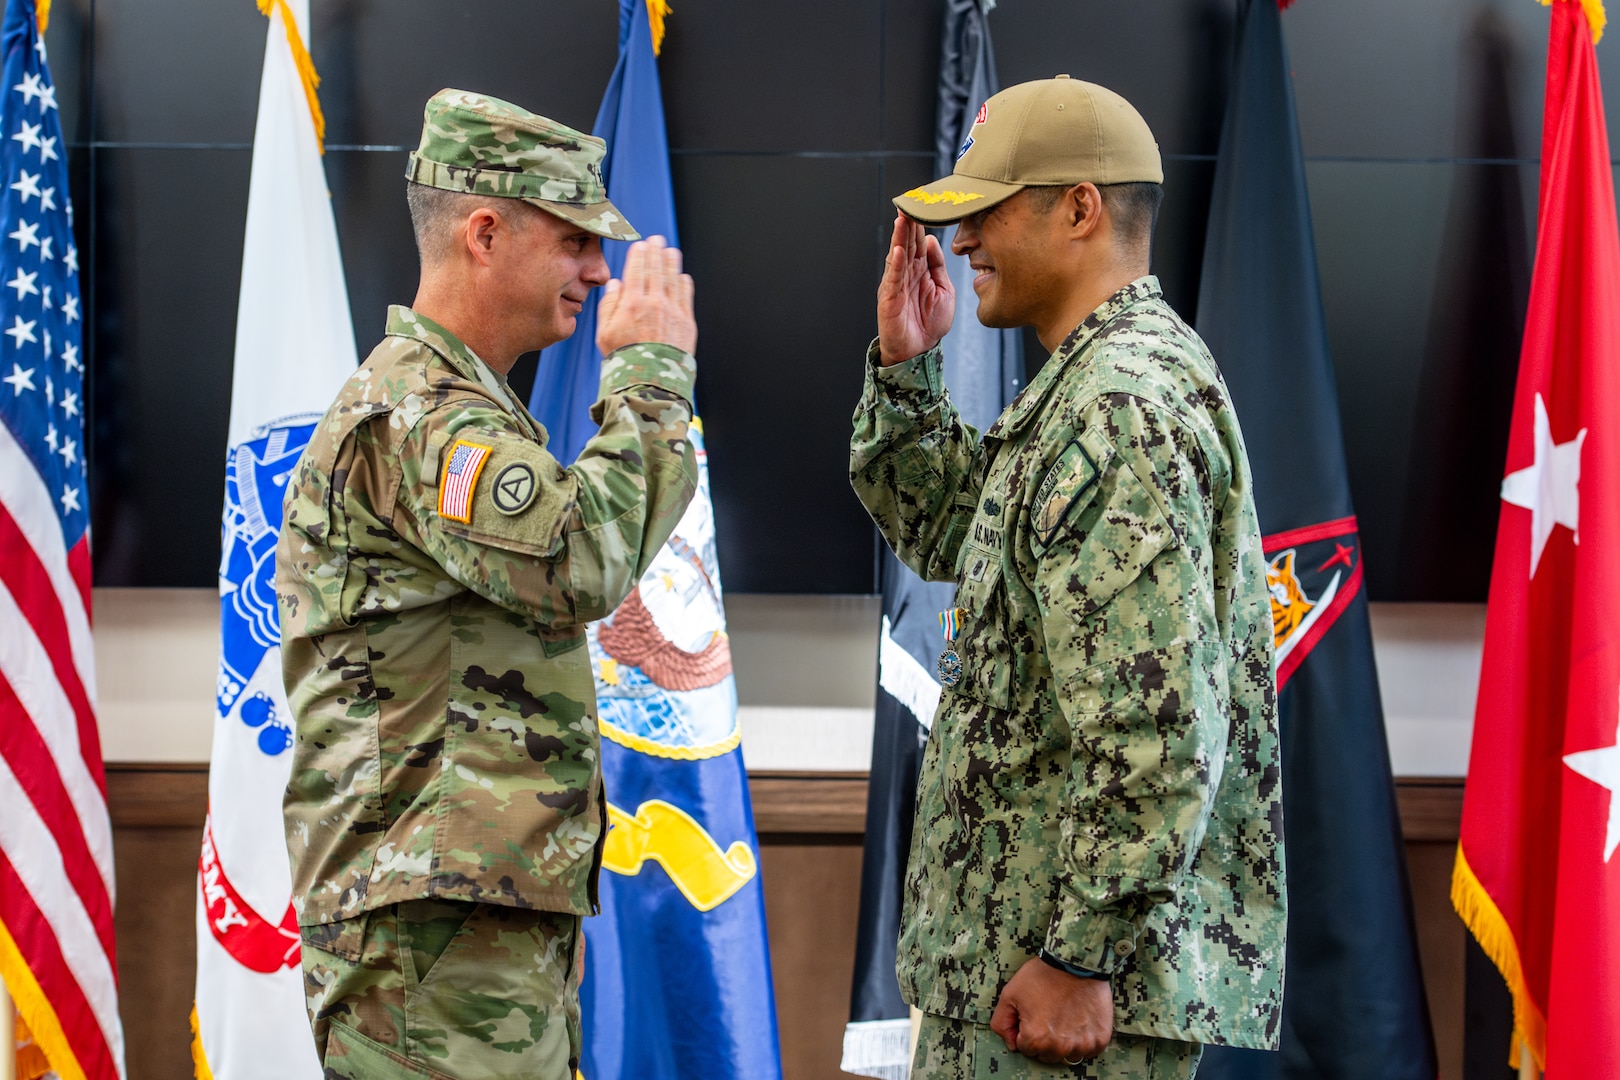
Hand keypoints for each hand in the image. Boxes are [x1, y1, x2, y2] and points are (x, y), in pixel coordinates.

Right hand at [596, 235, 697, 355]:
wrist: (650, 382)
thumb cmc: (624, 360)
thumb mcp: (605, 334)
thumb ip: (609, 305)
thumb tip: (616, 283)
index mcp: (632, 304)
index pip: (637, 271)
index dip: (639, 255)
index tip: (641, 244)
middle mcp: (655, 304)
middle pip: (656, 271)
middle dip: (657, 252)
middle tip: (657, 240)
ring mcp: (673, 313)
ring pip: (673, 280)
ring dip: (672, 263)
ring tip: (671, 251)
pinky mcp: (686, 324)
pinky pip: (686, 297)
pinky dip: (684, 284)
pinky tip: (682, 276)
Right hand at [877, 213, 953, 365]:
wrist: (919, 351)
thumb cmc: (930, 323)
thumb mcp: (944, 290)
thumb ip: (938, 266)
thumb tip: (932, 240)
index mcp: (920, 270)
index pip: (919, 241)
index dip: (921, 224)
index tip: (924, 204)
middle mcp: (906, 273)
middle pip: (907, 243)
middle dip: (908, 222)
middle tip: (910, 201)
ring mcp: (896, 284)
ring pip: (898, 256)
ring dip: (900, 237)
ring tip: (902, 218)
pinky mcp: (890, 299)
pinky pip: (893, 278)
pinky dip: (896, 264)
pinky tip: (898, 250)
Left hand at [988, 956, 1113, 1065]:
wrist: (1076, 961)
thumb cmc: (1042, 975)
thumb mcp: (1009, 995)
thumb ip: (1001, 1024)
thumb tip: (1011, 1044)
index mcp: (1036, 1039)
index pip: (1026, 1049)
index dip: (1027, 1029)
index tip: (1034, 1013)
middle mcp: (1060, 1047)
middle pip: (1046, 1055)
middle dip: (1045, 1039)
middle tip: (1049, 1013)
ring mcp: (1082, 1044)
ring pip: (1068, 1054)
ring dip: (1065, 1041)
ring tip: (1065, 1015)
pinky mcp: (1100, 1039)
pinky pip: (1089, 1050)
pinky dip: (1084, 1038)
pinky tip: (1079, 1019)